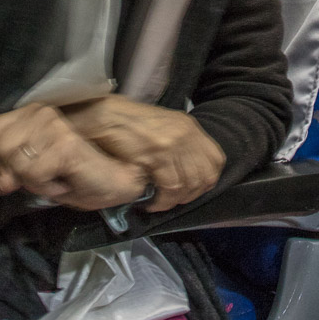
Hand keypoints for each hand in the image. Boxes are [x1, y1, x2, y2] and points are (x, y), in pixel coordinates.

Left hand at [0, 103, 148, 210]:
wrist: (120, 180)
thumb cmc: (81, 176)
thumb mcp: (37, 177)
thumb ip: (12, 172)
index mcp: (33, 113)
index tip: (26, 166)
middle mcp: (42, 112)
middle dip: (18, 171)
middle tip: (47, 171)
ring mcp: (54, 126)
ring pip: (14, 163)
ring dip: (34, 180)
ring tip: (58, 175)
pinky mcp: (64, 143)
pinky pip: (32, 175)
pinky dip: (46, 186)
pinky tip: (65, 179)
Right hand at [63, 95, 225, 211]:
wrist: (102, 116)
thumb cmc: (126, 124)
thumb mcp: (161, 128)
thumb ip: (176, 146)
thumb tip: (182, 173)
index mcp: (189, 126)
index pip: (216, 160)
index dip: (206, 181)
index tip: (190, 191)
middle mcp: (186, 133)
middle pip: (205, 175)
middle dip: (191, 195)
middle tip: (172, 201)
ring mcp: (173, 143)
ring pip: (189, 184)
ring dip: (174, 200)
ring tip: (159, 203)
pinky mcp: (158, 154)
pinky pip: (171, 187)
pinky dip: (162, 201)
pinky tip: (150, 203)